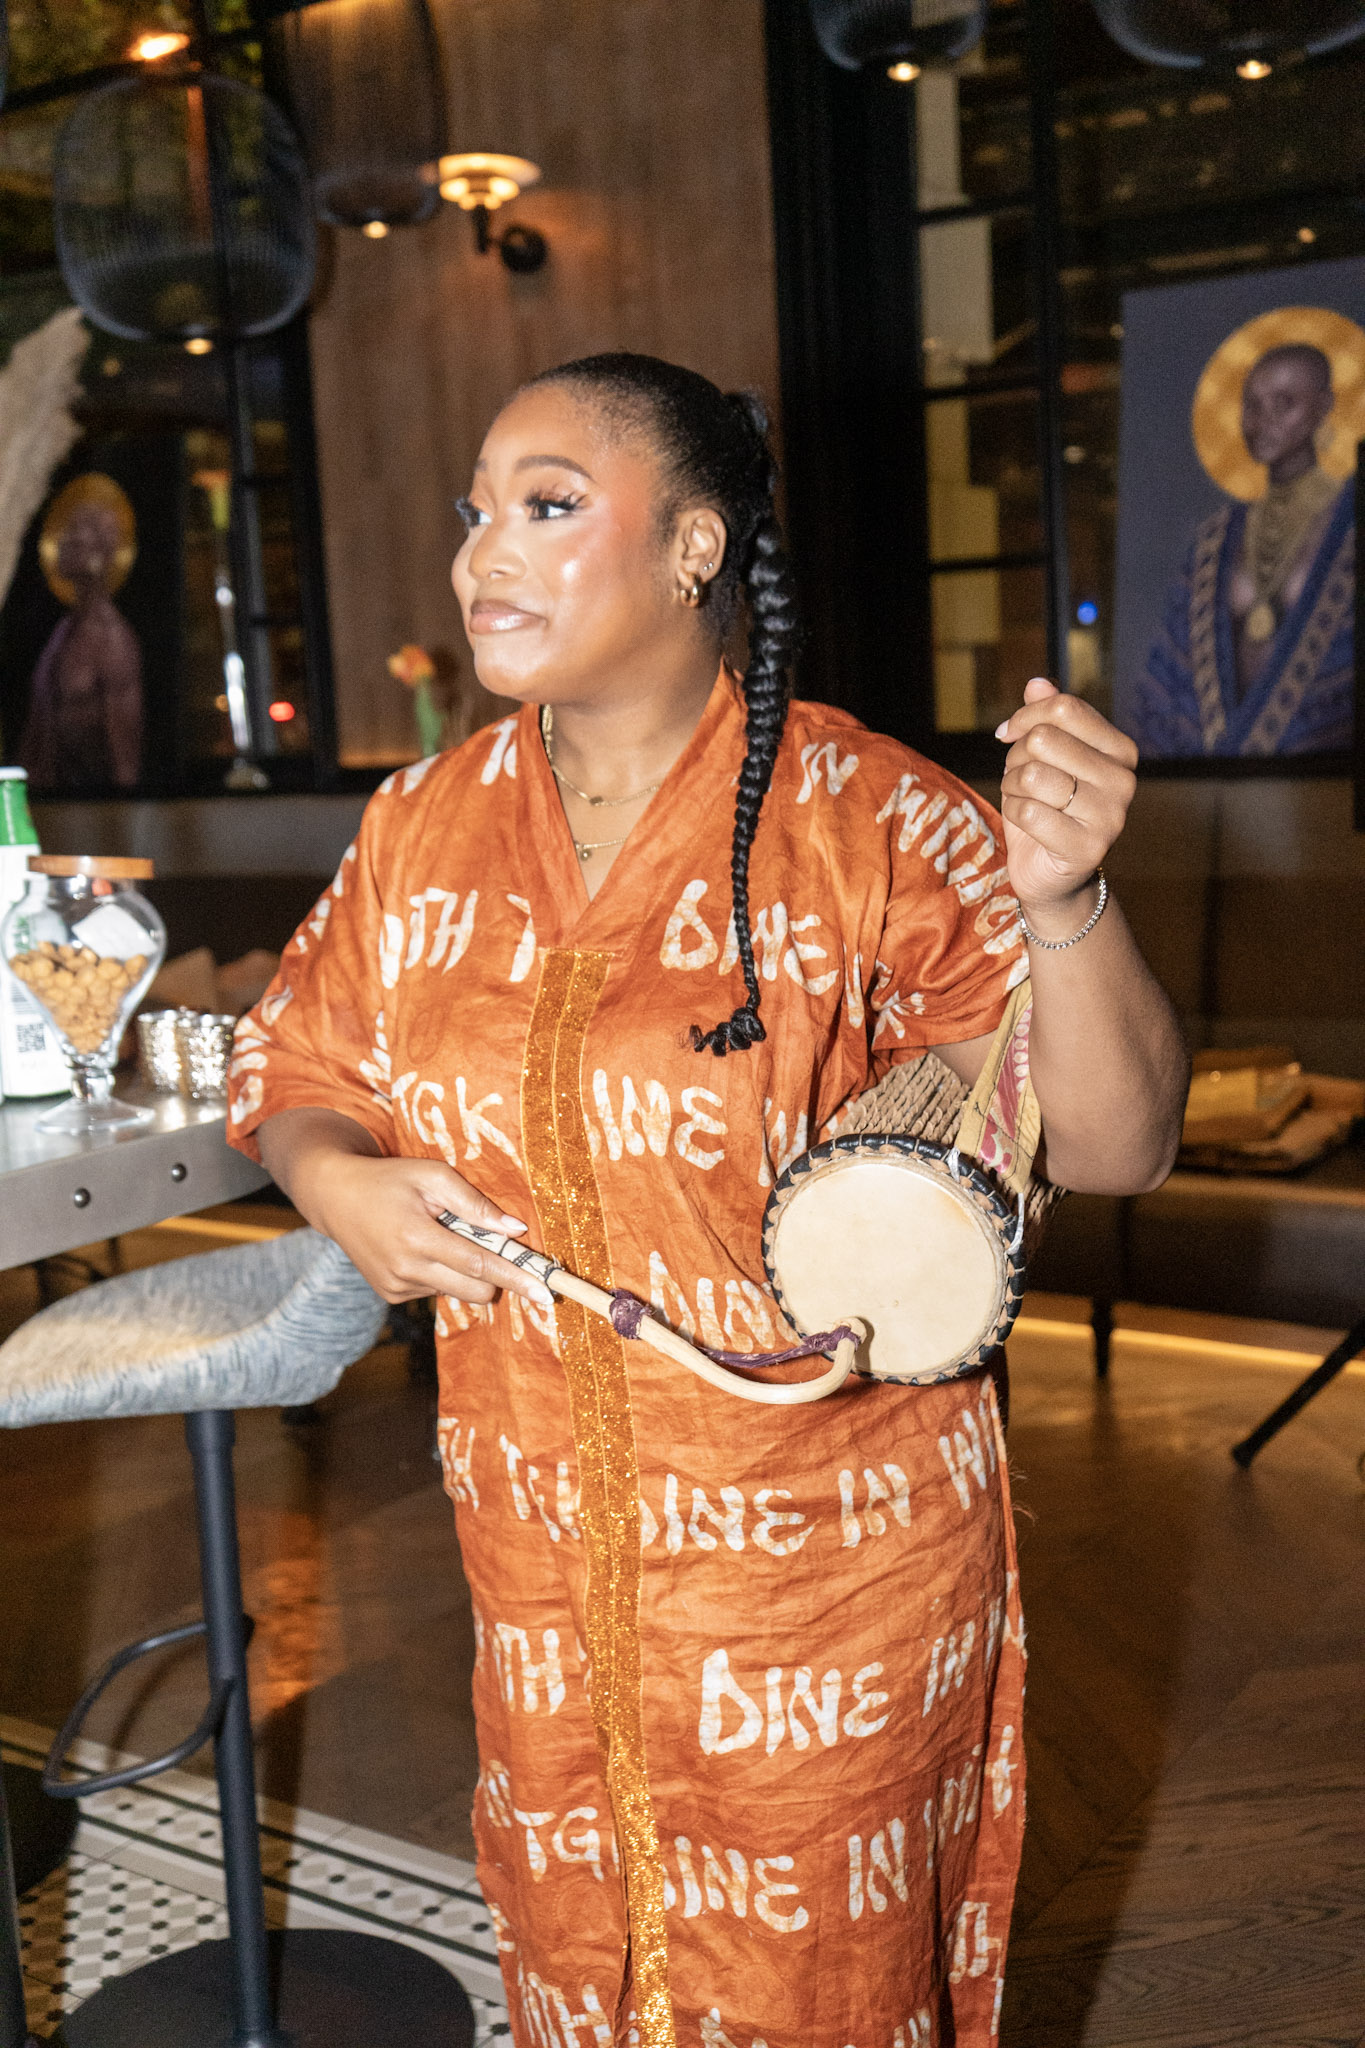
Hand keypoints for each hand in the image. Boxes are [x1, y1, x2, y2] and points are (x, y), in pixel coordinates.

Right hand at [301, 1148, 552, 1309]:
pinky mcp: (390, 1295)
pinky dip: (439, 1272)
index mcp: (417, 1237)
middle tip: (490, 1244)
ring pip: (456, 1291)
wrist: (335, 1196)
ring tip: (437, 1234)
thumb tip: (517, 1230)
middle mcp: (405, 1269)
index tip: (546, 1294)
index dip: (517, 1278)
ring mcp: (396, 1287)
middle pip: (475, 1291)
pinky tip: (418, 1247)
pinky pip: (435, 1290)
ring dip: (462, 1269)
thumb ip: (475, 1204)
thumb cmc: (390, 1179)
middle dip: (494, 1275)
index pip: (480, 1265)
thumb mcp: (433, 1176)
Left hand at [996, 676, 1136, 929]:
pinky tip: (1027, 826)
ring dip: (1012, 788)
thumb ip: (1044, 717)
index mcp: (1121, 750)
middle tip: (1020, 779)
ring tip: (1025, 801)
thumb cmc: (1046, 806)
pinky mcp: (1087, 849)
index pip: (1065, 708)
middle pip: (1044, 739)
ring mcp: (1111, 817)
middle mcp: (1124, 781)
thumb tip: (1037, 683)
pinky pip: (1028, 811)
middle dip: (1017, 757)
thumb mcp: (1042, 757)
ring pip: (1032, 775)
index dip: (1025, 716)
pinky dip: (1014, 814)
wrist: (1050, 872)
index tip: (1008, 733)